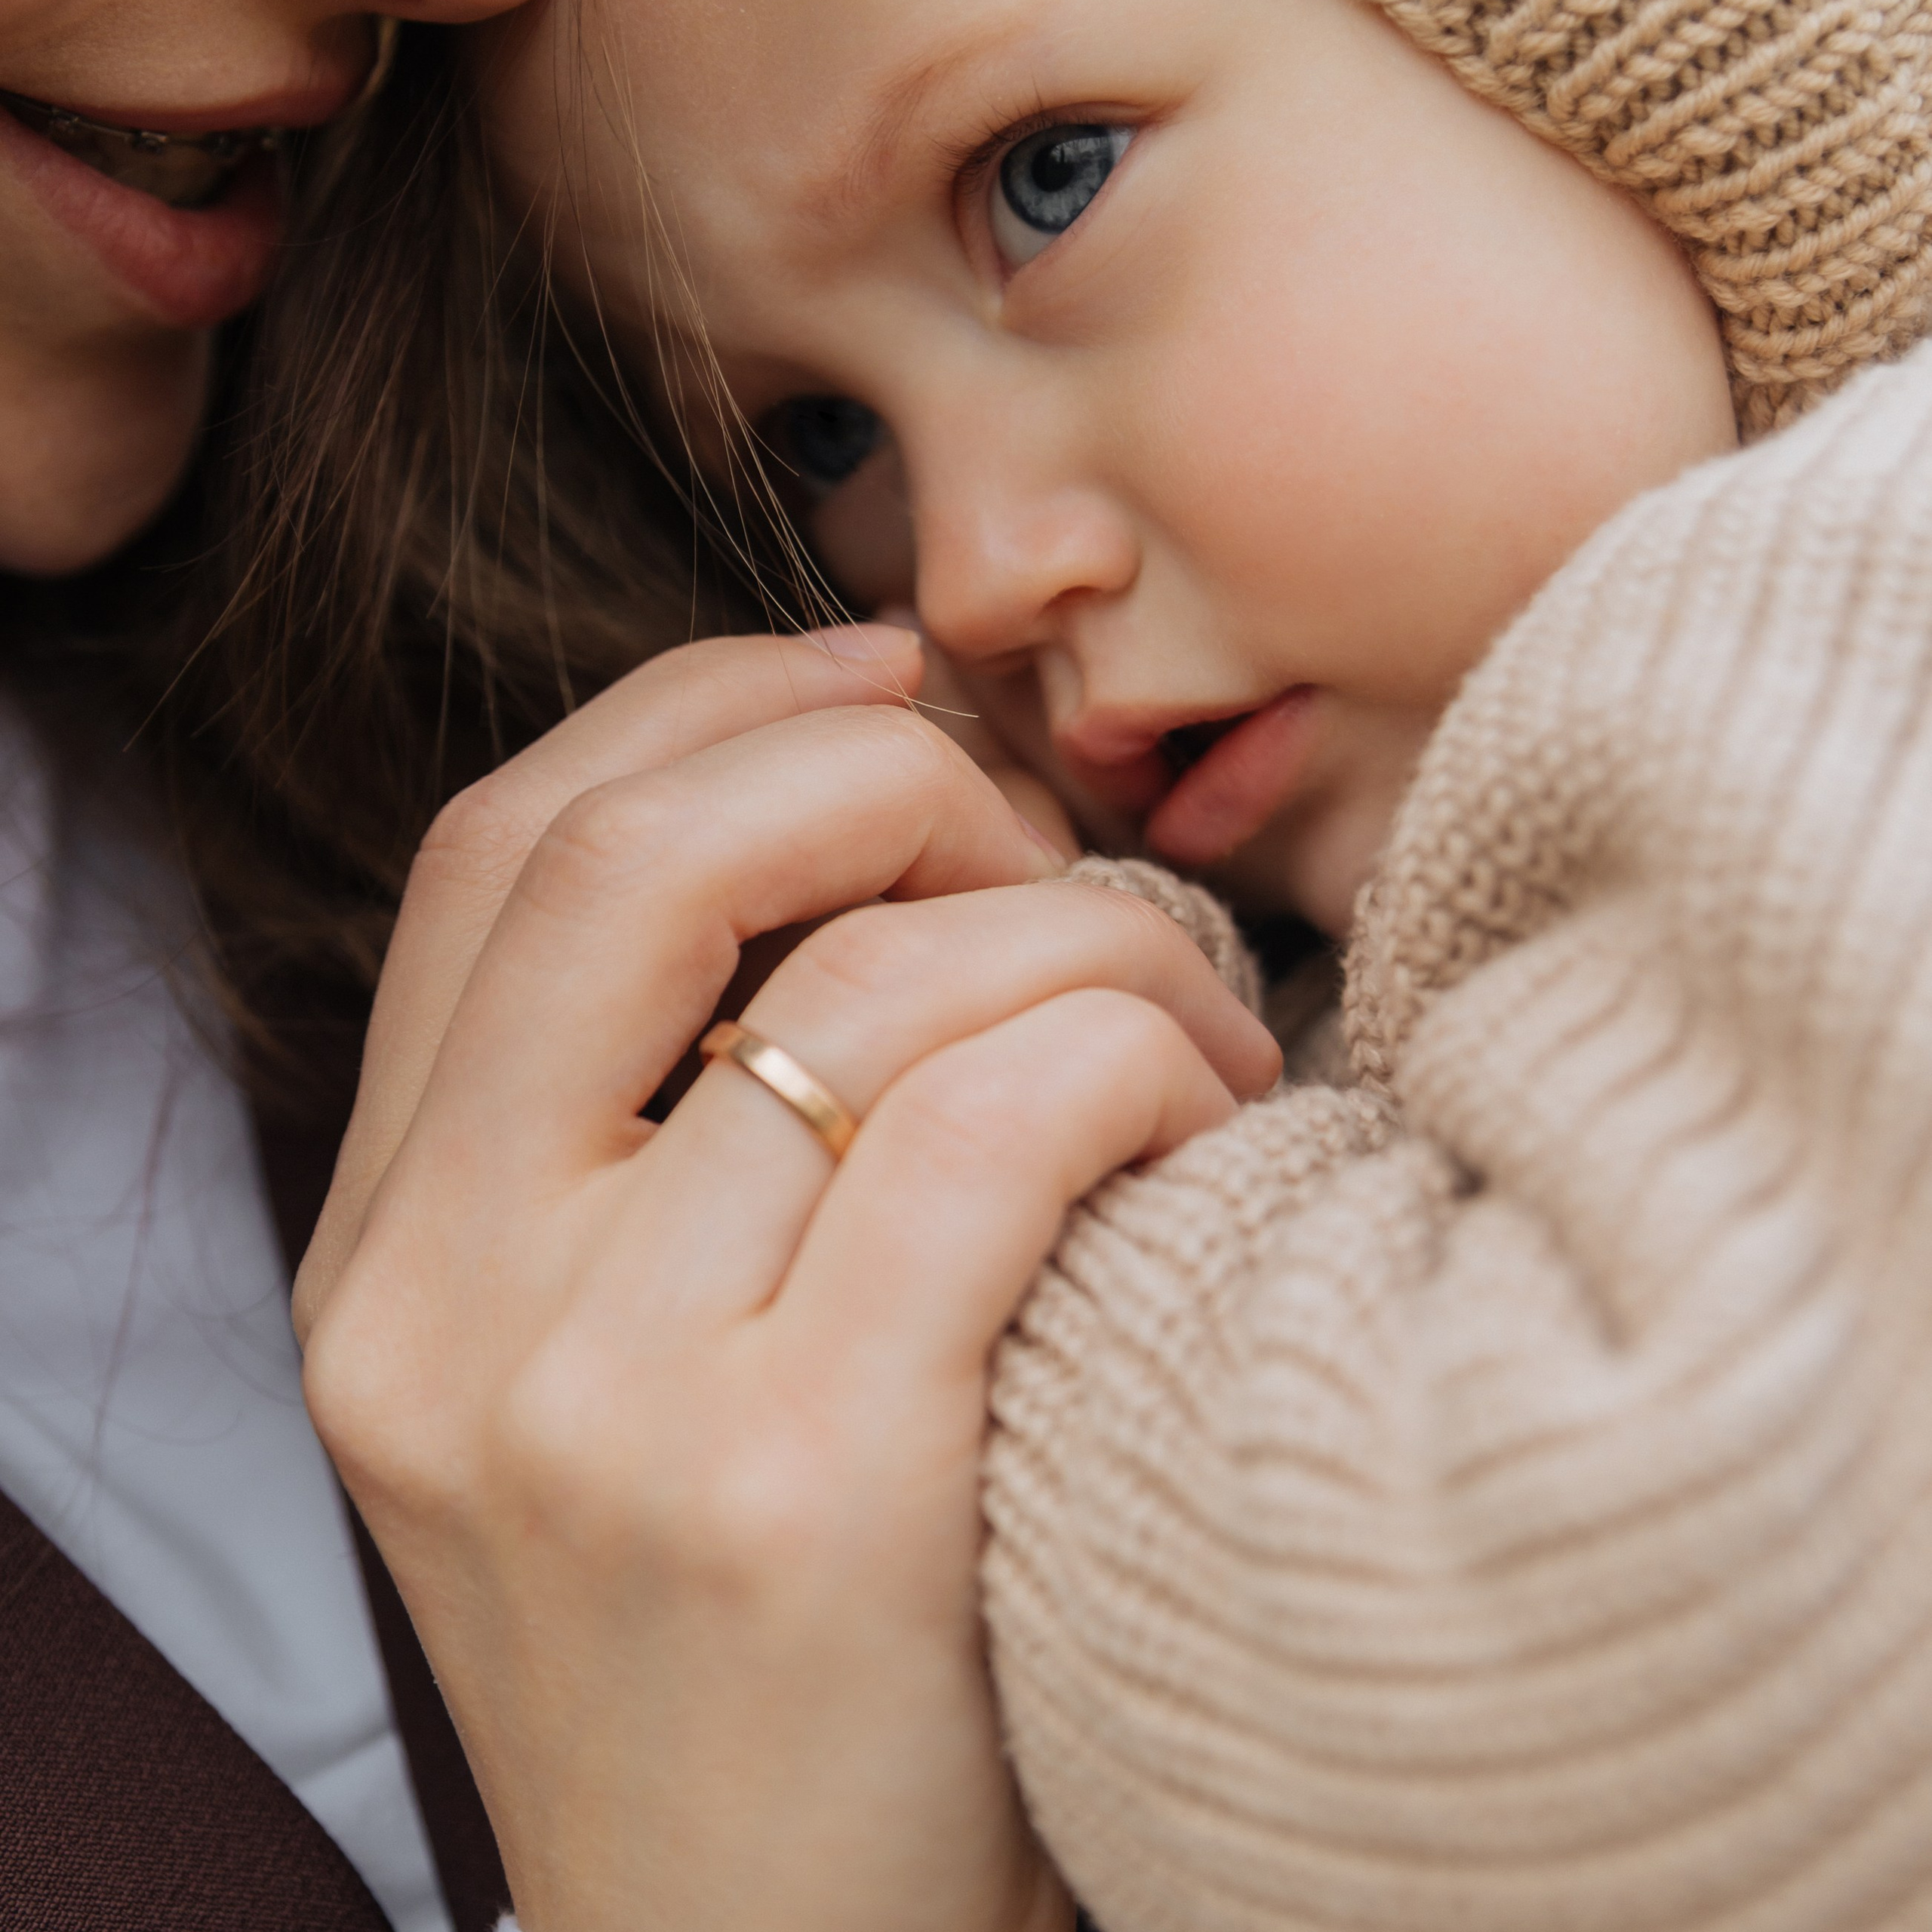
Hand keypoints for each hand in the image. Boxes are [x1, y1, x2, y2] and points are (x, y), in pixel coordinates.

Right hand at [294, 626, 1279, 1931]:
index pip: (503, 853)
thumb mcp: (602, 1386)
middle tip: (1049, 857)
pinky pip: (1003, 1128)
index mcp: (387, 1254)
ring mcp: (601, 1401)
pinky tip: (1214, 1125)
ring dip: (1089, 941)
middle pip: (650, 855)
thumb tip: (874, 852)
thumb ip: (655, 1136)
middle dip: (891, 774)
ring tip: (1183, 1025)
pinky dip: (1139, 1061)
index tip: (885, 684)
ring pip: (877, 985)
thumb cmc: (747, 1649)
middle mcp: (445, 1304)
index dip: (705, 707)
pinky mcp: (798, 1493)